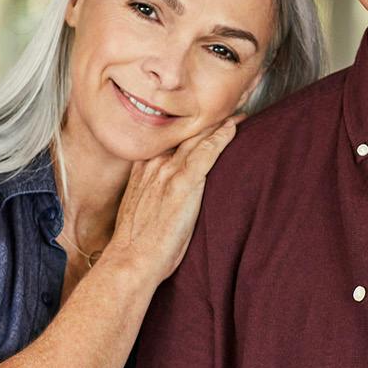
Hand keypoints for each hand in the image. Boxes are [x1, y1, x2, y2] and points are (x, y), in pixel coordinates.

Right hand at [101, 119, 239, 285]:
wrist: (130, 261)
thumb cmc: (136, 245)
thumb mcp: (140, 210)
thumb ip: (153, 194)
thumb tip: (170, 197)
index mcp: (142, 169)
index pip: (170, 140)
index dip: (188, 128)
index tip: (203, 120)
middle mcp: (153, 164)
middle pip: (184, 133)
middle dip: (206, 119)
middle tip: (227, 106)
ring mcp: (167, 171)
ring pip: (197, 137)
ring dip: (220, 122)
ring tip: (238, 112)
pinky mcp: (182, 183)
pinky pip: (207, 151)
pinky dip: (222, 136)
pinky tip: (235, 126)